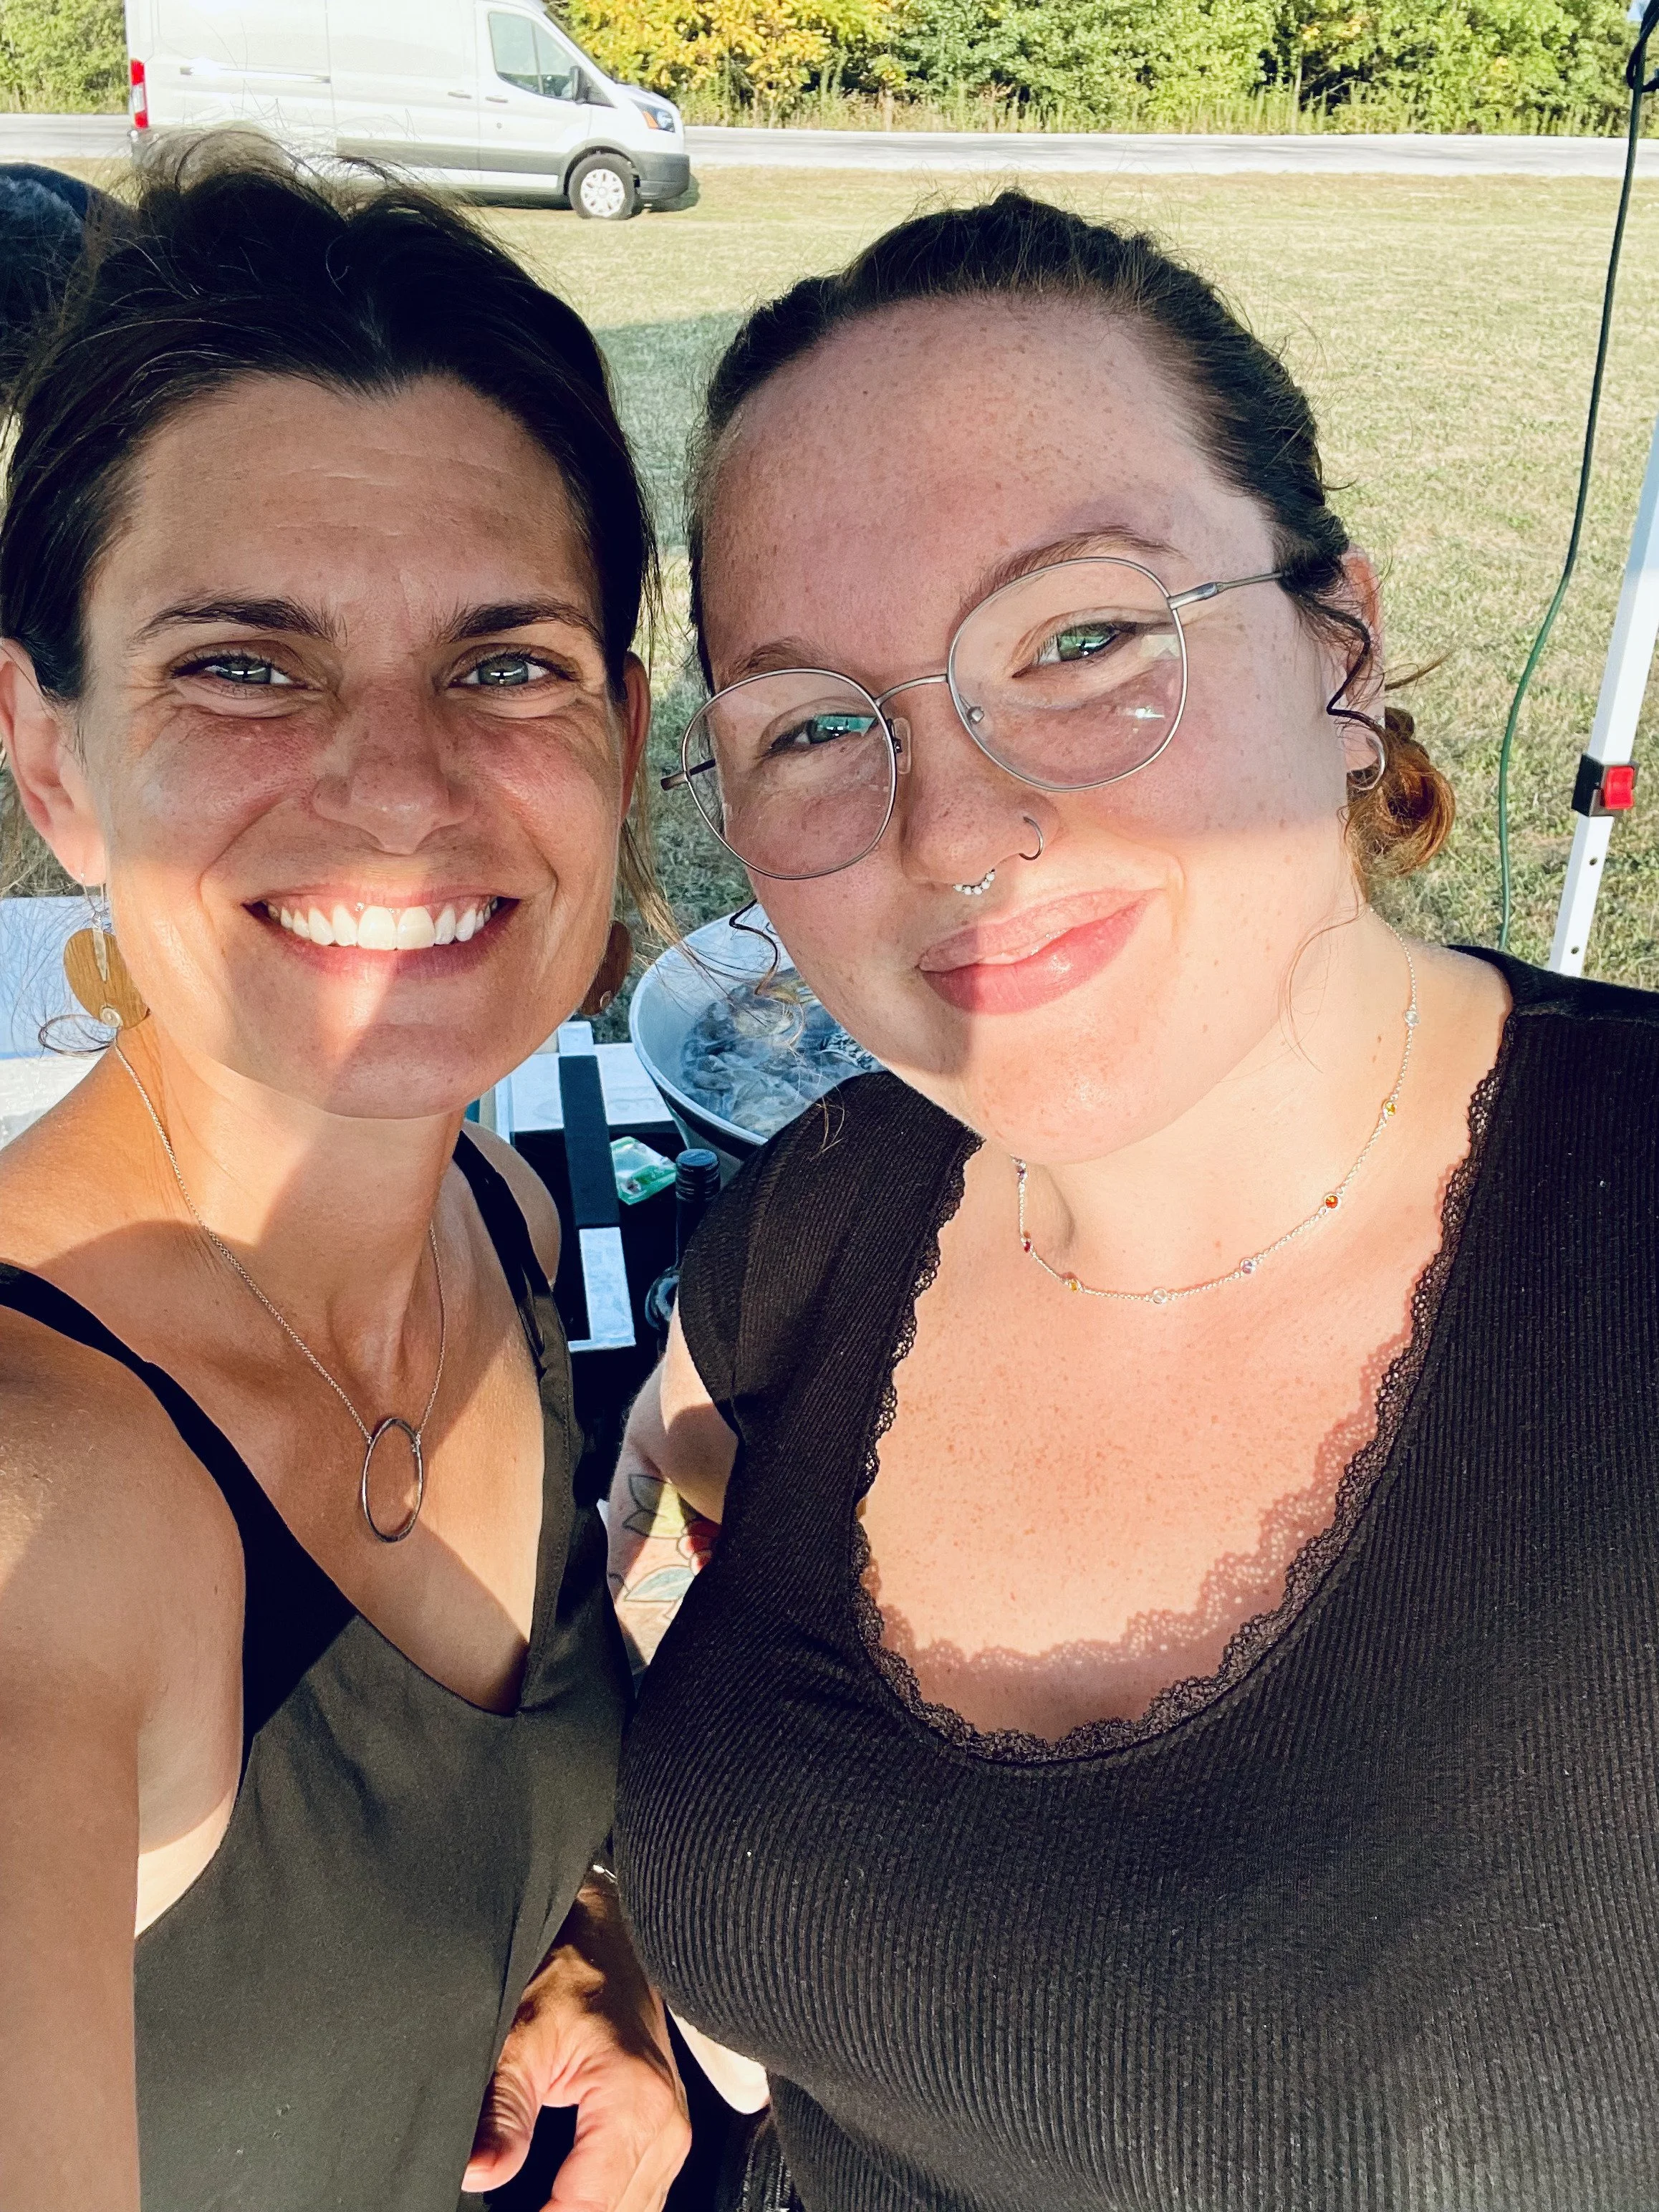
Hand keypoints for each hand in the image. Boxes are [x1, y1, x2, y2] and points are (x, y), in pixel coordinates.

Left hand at [464, 1875, 690, 2209]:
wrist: (611, 1936)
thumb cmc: (570, 1972)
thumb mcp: (522, 2035)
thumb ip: (503, 2109)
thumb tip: (479, 2172)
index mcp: (635, 2101)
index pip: (588, 2207)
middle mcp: (666, 2124)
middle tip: (507, 2209)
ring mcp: (672, 2132)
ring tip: (541, 2204)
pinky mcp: (666, 2133)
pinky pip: (642, 2198)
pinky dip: (607, 2208)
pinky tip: (568, 2203)